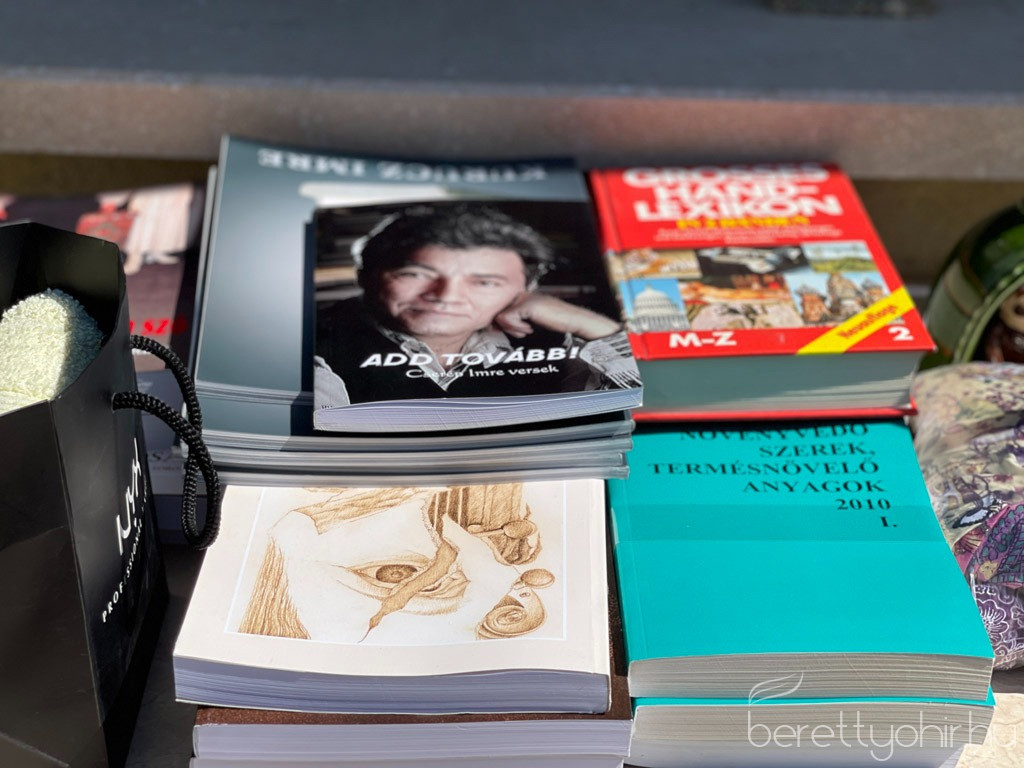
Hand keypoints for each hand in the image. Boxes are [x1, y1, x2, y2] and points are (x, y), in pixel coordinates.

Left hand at [494, 293, 620, 340]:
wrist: (580, 326)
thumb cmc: (561, 329)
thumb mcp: (535, 325)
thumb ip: (517, 323)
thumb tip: (497, 326)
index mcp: (528, 298)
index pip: (503, 304)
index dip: (502, 319)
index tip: (509, 330)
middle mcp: (526, 294)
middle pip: (499, 306)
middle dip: (505, 322)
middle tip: (520, 332)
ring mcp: (528, 298)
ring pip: (501, 312)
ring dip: (512, 325)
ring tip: (526, 330)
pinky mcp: (530, 305)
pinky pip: (508, 316)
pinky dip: (516, 327)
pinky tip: (529, 330)